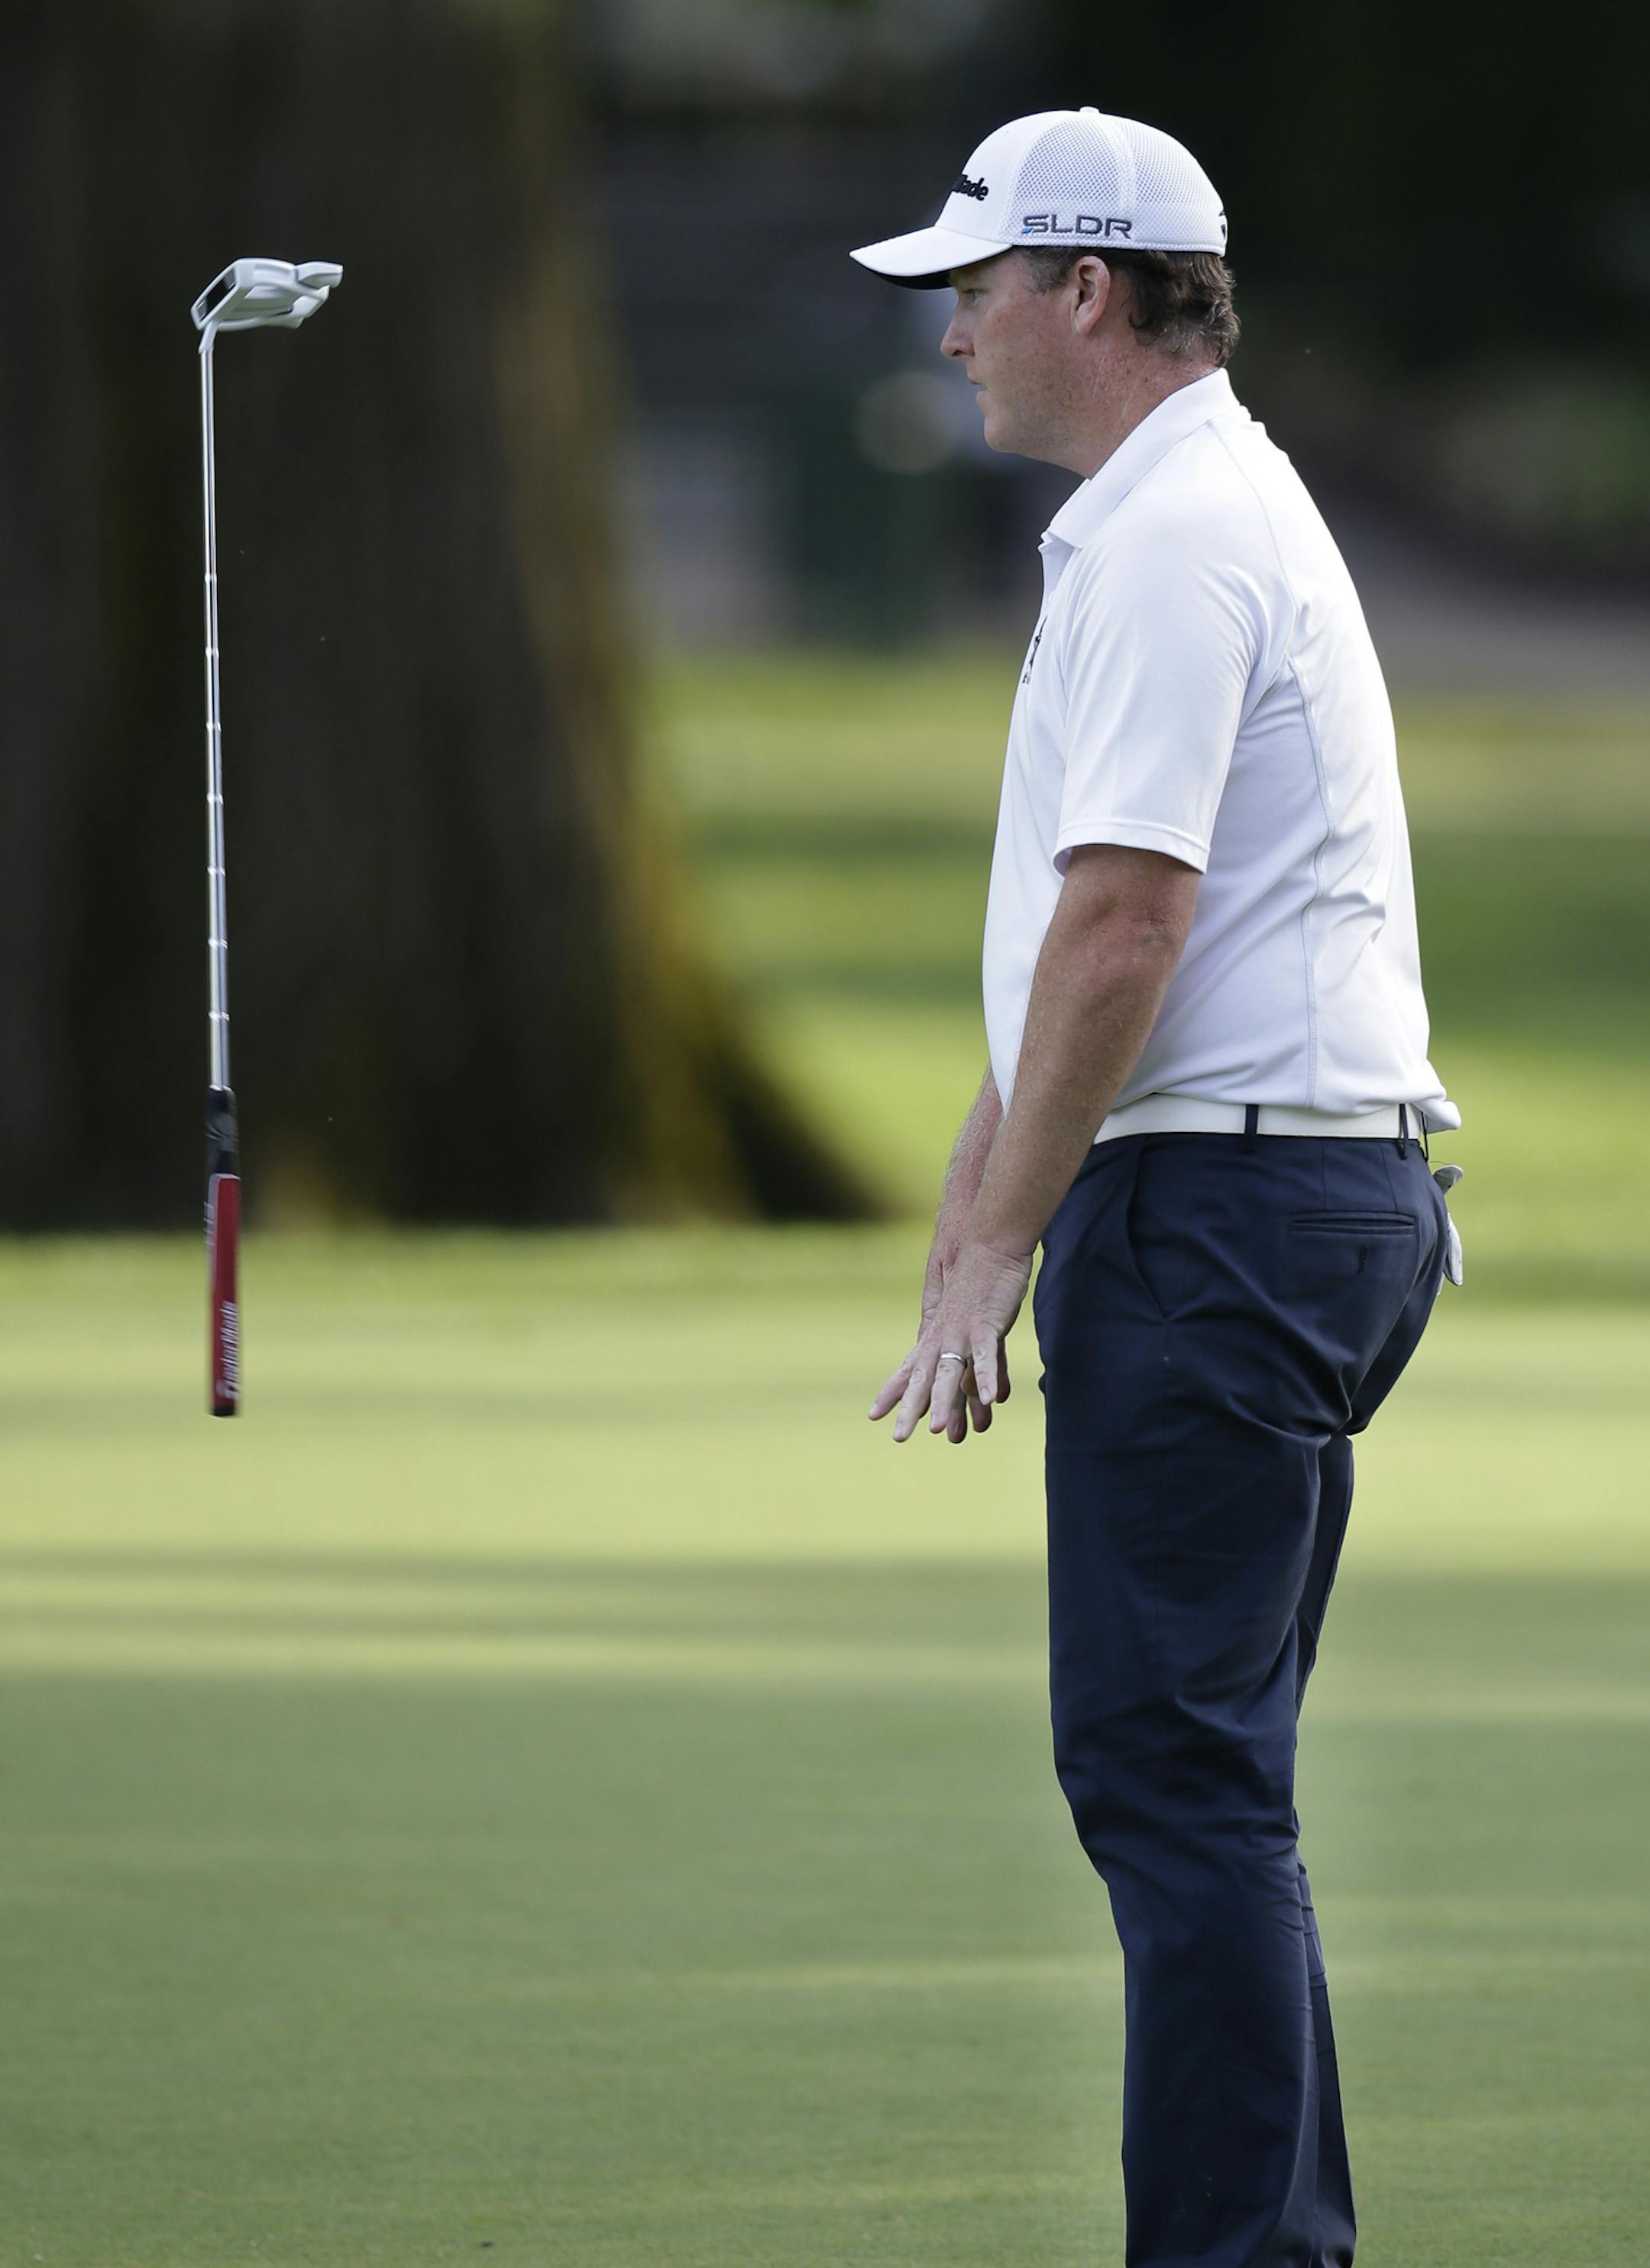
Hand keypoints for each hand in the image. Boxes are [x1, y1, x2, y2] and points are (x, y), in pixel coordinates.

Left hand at [869, 1236, 1031, 1444]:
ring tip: (937, 1429)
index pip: (909, 1368)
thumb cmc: (980, 1277)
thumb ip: (969, 1354)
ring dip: (944, 1401)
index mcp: (936, 1333)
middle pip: (923, 1378)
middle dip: (910, 1409)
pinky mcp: (986, 1323)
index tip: (873, 1415)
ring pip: (949, 1372)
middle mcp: (942, 1335)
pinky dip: (985, 1377)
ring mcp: (961, 1331)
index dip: (892, 1391)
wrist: (991, 1240)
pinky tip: (988, 1400)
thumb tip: (972, 1387)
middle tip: (898, 1438)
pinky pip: (985, 1355)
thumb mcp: (967, 1318)